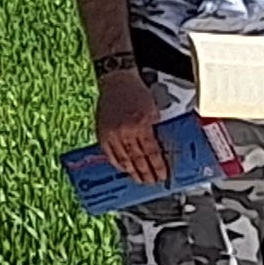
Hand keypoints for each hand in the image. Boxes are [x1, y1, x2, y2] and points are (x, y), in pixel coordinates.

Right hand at [95, 64, 168, 183]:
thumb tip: (159, 149)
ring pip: (123, 159)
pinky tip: (123, 169)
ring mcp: (111, 134)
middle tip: (151, 182)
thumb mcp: (153, 110)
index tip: (162, 176)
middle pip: (137, 159)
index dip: (157, 167)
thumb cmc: (137, 93)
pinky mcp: (101, 134)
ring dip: (132, 172)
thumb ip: (155, 130)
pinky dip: (117, 163)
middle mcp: (124, 132)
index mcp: (140, 125)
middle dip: (145, 173)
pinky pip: (109, 154)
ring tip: (139, 179)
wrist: (117, 82)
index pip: (151, 153)